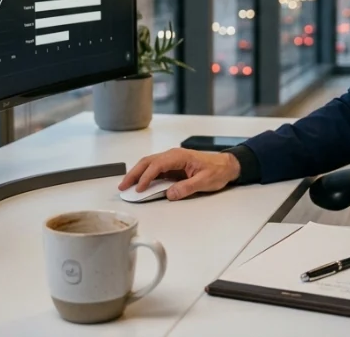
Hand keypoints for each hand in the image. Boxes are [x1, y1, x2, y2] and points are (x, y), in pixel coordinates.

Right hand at [118, 148, 240, 200]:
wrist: (227, 165)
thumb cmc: (217, 170)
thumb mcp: (204, 182)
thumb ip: (187, 188)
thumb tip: (170, 194)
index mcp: (179, 156)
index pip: (157, 165)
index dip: (146, 177)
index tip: (139, 189)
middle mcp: (173, 155)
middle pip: (147, 162)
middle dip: (133, 174)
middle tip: (123, 186)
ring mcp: (172, 160)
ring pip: (149, 164)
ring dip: (136, 174)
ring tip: (127, 185)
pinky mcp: (172, 166)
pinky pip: (155, 169)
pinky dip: (144, 175)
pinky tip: (139, 184)